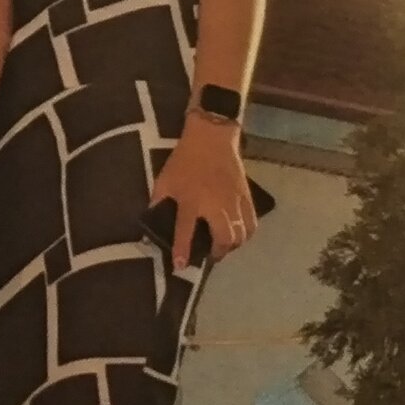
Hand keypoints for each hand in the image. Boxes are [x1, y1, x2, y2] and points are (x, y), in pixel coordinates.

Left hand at [148, 118, 255, 270]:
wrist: (212, 137)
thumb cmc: (184, 159)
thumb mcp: (165, 179)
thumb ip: (158, 200)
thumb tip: (151, 217)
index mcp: (191, 200)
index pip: (185, 231)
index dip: (182, 250)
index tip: (180, 267)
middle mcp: (215, 205)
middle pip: (223, 238)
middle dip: (218, 253)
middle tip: (211, 255)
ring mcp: (233, 202)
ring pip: (240, 234)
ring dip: (233, 246)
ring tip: (224, 246)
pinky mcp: (246, 197)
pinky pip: (252, 223)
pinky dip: (246, 234)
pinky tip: (239, 235)